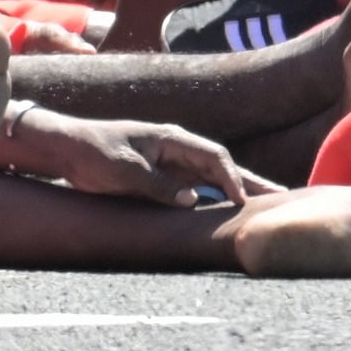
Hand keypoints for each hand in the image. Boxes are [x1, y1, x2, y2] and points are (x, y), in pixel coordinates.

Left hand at [0, 109, 278, 207]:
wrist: (66, 147)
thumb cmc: (93, 152)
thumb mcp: (124, 170)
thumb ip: (158, 185)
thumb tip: (193, 200)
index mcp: (171, 138)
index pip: (214, 157)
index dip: (232, 178)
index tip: (244, 201)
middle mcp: (176, 149)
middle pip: (222, 165)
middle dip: (252, 182)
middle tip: (284, 197)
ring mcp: (171, 163)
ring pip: (212, 178)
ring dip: (238, 191)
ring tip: (268, 206)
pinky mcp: (161, 178)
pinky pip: (195, 189)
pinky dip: (214, 198)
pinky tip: (228, 212)